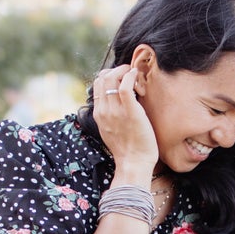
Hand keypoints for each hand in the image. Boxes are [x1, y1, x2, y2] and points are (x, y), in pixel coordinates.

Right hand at [91, 64, 156, 181]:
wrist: (134, 164)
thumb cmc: (128, 150)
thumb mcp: (111, 131)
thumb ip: (110, 116)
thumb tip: (117, 103)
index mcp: (99, 114)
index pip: (97, 84)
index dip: (109, 75)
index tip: (122, 78)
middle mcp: (104, 111)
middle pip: (102, 78)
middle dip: (116, 70)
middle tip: (129, 73)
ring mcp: (116, 111)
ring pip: (112, 78)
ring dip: (124, 71)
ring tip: (135, 75)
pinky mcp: (130, 112)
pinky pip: (125, 86)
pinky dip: (130, 76)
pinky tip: (136, 76)